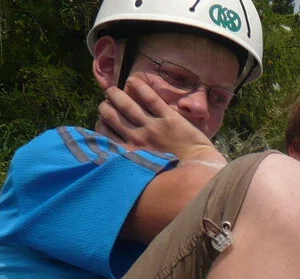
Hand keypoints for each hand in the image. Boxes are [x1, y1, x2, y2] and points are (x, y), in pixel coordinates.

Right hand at [97, 77, 224, 163]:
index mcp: (129, 152)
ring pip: (127, 105)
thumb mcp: (144, 173)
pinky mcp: (169, 118)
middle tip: (107, 103)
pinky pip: (151, 99)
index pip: (105, 134)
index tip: (103, 121)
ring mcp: (152, 127)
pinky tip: (132, 81)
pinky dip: (140, 87)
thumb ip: (130, 160)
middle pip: (111, 116)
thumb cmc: (172, 177)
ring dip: (116, 95)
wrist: (198, 171)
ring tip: (112, 90)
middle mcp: (136, 138)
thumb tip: (119, 154)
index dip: (101, 124)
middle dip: (105, 107)